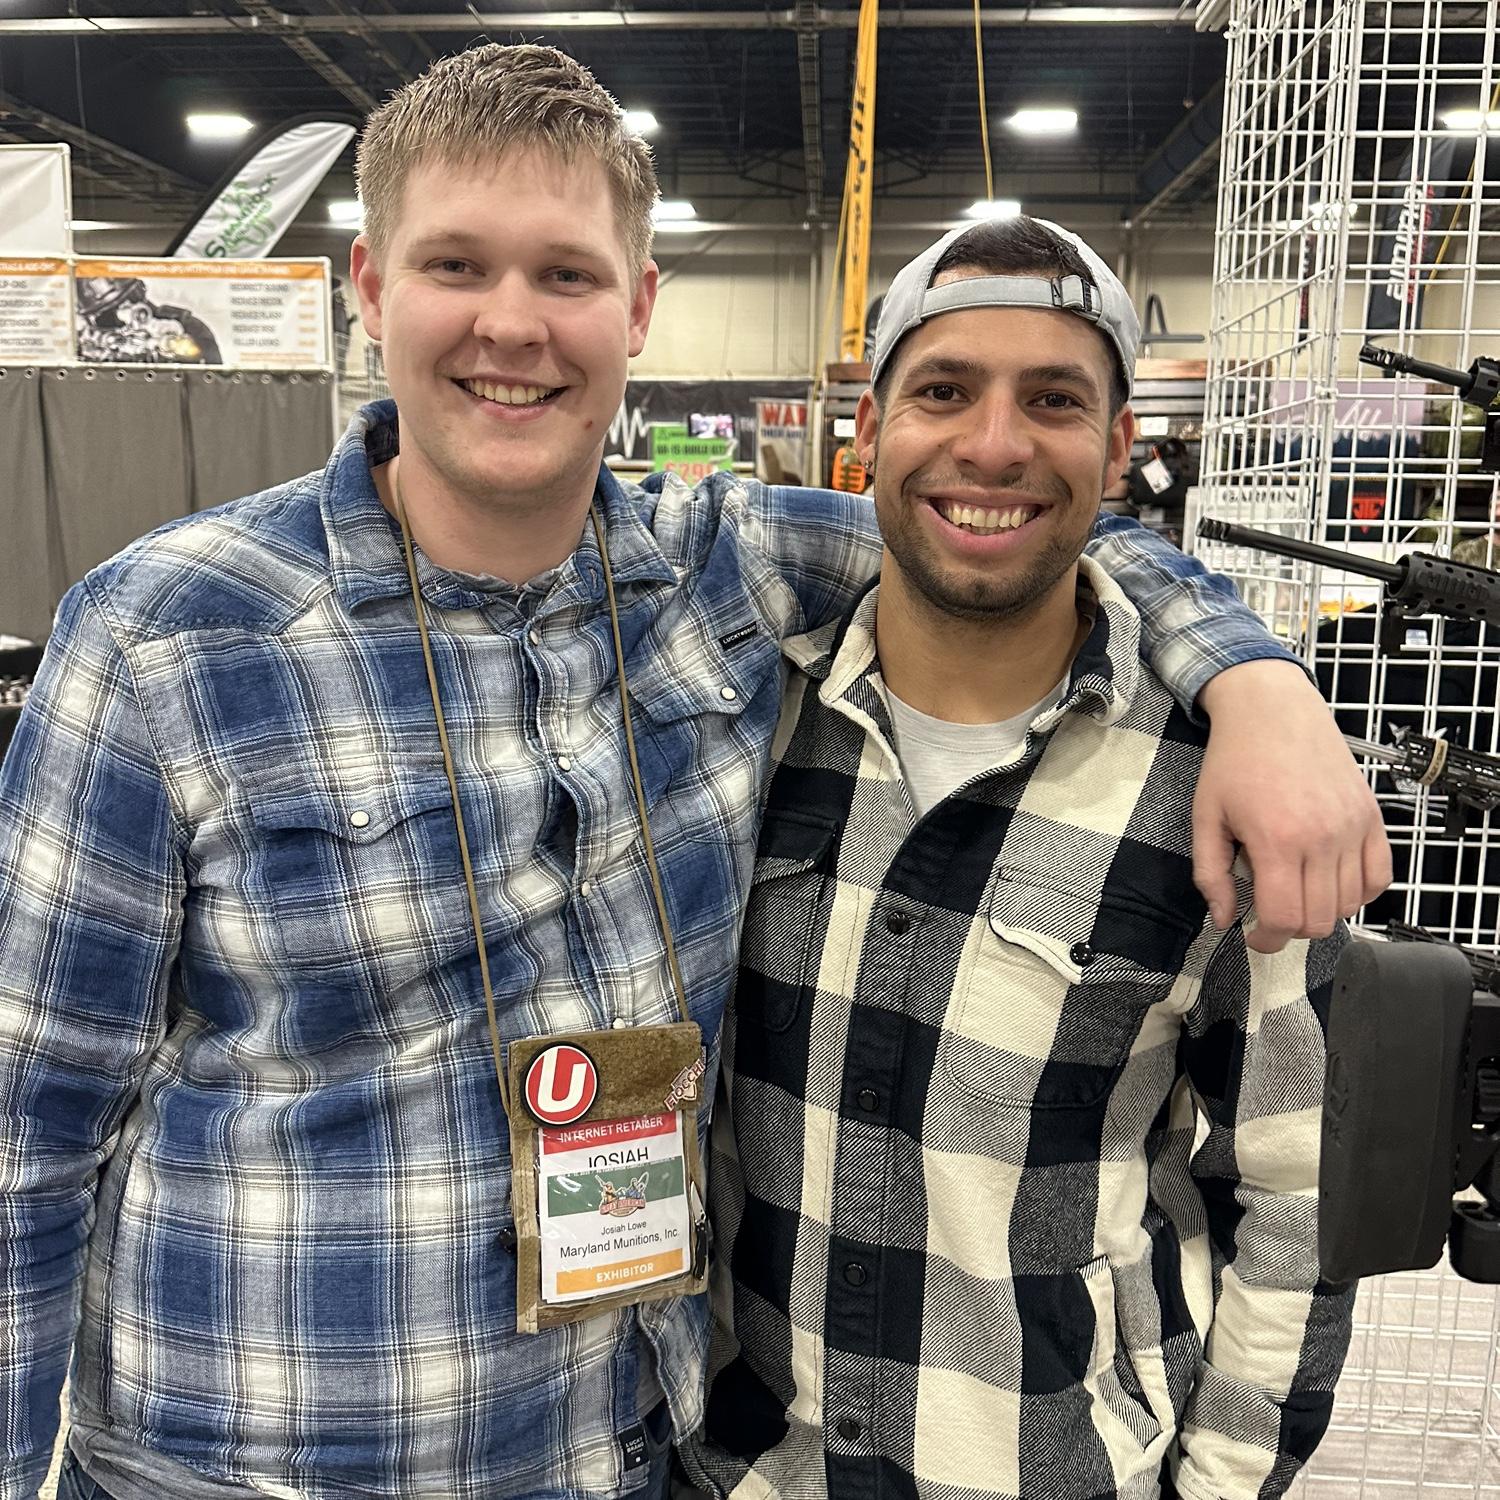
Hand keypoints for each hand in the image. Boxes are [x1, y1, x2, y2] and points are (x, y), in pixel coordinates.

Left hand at [1194, 659, 1391, 952]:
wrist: (1272, 710)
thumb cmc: (1235, 760)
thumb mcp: (1205, 817)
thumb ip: (1210, 874)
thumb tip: (1223, 918)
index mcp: (1277, 840)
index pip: (1285, 918)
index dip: (1267, 940)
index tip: (1254, 936)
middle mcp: (1322, 838)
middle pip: (1319, 919)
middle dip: (1291, 928)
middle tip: (1270, 913)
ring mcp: (1353, 828)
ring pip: (1350, 904)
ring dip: (1322, 911)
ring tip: (1296, 891)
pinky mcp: (1372, 817)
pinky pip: (1380, 877)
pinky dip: (1359, 892)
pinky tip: (1331, 882)